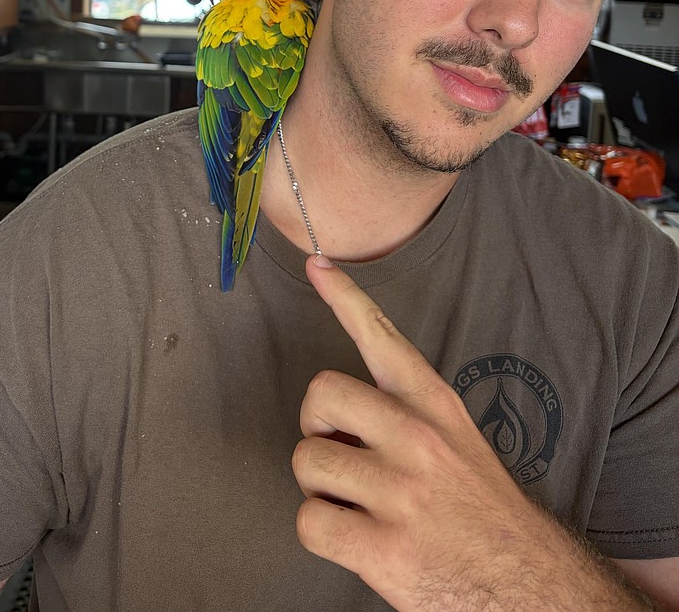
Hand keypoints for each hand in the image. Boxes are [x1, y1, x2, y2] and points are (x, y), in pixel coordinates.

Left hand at [292, 256, 647, 611]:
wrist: (536, 591)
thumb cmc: (486, 517)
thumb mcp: (461, 446)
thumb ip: (409, 419)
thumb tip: (346, 416)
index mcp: (437, 409)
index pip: (383, 338)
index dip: (345, 298)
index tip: (317, 263)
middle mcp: (419, 440)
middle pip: (320, 394)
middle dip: (316, 427)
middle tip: (341, 454)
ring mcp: (401, 493)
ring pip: (306, 462)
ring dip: (321, 488)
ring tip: (358, 506)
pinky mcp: (385, 549)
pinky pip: (309, 522)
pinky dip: (322, 534)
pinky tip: (357, 542)